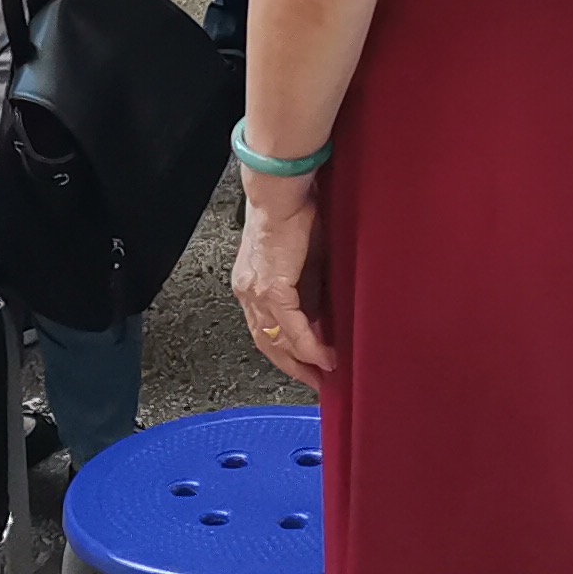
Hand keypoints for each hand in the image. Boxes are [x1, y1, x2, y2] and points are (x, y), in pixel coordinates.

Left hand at [232, 171, 332, 384]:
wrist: (283, 192)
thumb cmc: (294, 214)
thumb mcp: (301, 261)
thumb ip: (307, 289)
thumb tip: (321, 318)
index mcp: (250, 284)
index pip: (264, 328)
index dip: (284, 351)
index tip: (306, 365)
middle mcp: (247, 292)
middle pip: (266, 341)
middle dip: (292, 365)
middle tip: (316, 381)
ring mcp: (256, 291)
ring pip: (276, 340)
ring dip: (302, 361)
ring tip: (325, 372)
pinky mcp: (272, 288)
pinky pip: (291, 327)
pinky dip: (309, 345)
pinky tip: (325, 355)